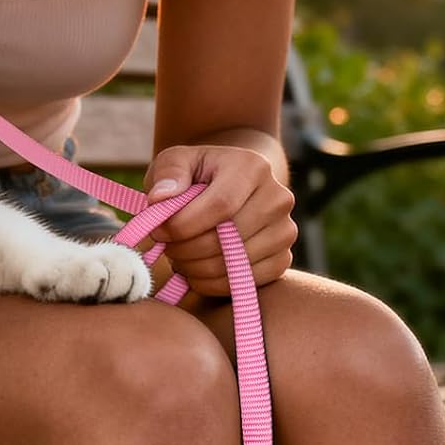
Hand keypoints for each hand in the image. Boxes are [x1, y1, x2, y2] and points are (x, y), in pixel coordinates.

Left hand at [141, 145, 296, 296]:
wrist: (233, 187)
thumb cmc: (199, 174)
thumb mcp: (178, 160)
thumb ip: (168, 173)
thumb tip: (160, 198)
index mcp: (252, 168)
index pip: (221, 205)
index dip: (184, 225)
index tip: (159, 230)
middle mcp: (277, 199)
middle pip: (227, 239)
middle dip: (186, 249)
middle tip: (166, 247)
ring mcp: (285, 231)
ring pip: (234, 265)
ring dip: (195, 268)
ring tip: (179, 255)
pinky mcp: (283, 259)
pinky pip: (244, 282)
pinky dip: (212, 283)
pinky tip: (195, 269)